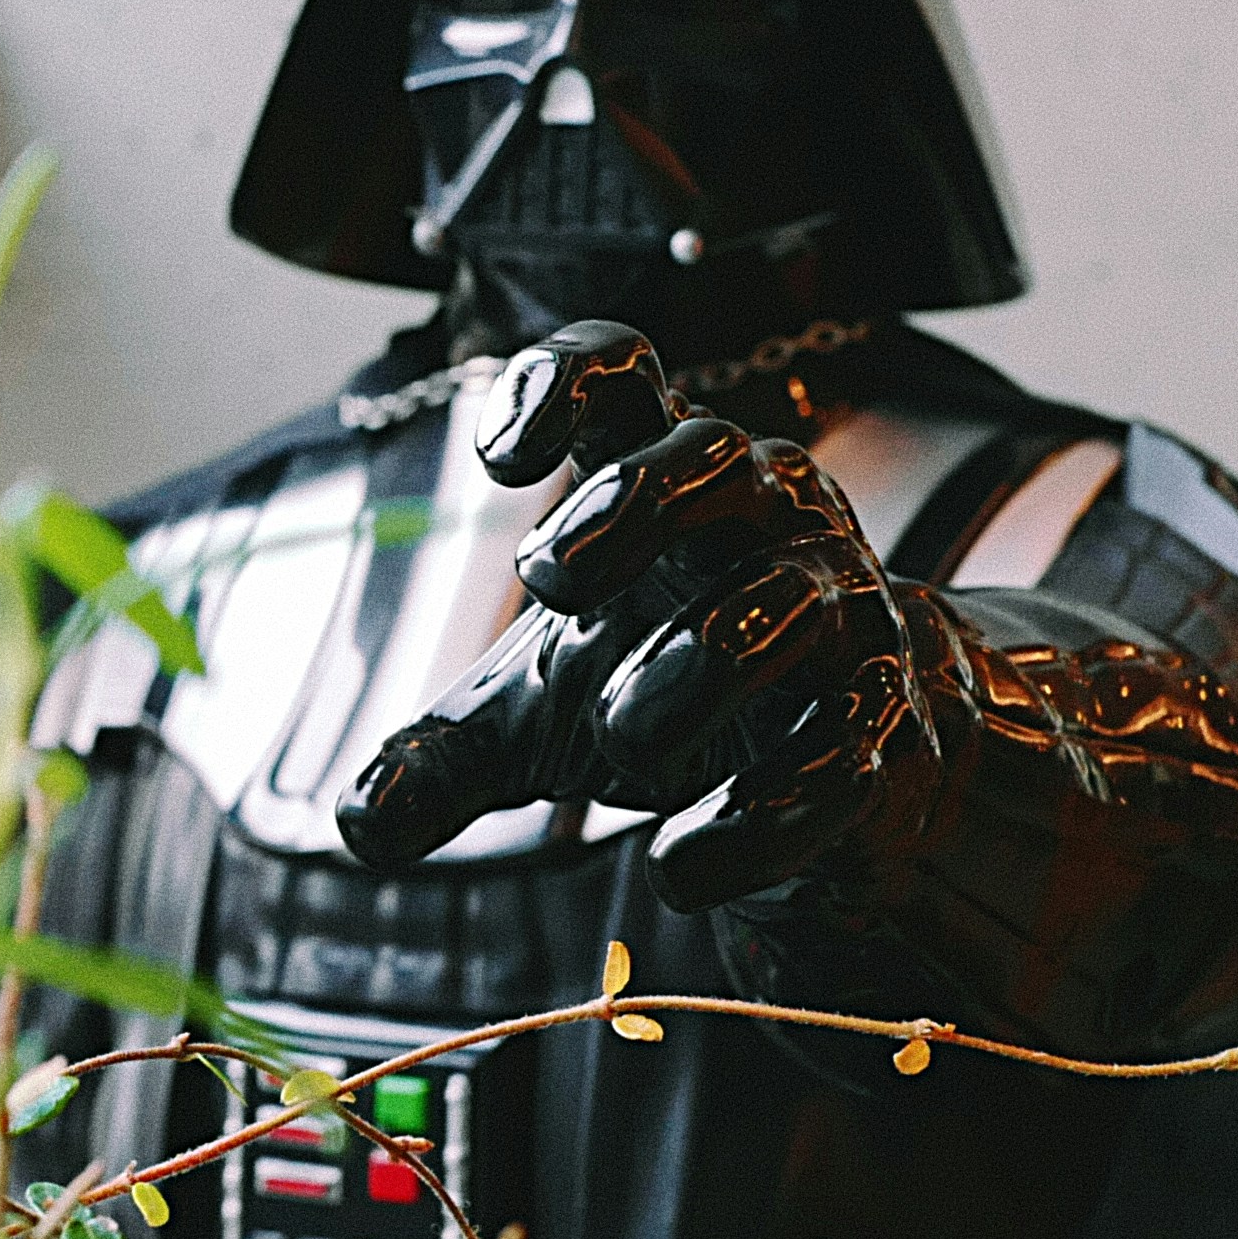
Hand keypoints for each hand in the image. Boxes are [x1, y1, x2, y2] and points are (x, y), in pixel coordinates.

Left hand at [336, 322, 972, 906]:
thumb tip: (355, 825)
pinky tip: (680, 868)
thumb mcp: (539, 713)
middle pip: (710, 454)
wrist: (842, 762)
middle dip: (629, 507)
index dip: (561, 384)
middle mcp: (763, 520)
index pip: (620, 370)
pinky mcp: (881, 724)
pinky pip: (840, 753)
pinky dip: (757, 817)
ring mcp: (838, 612)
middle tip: (547, 584)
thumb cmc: (673, 691)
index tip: (503, 460)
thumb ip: (441, 755)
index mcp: (665, 483)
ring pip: (786, 602)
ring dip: (695, 666)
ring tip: (622, 735)